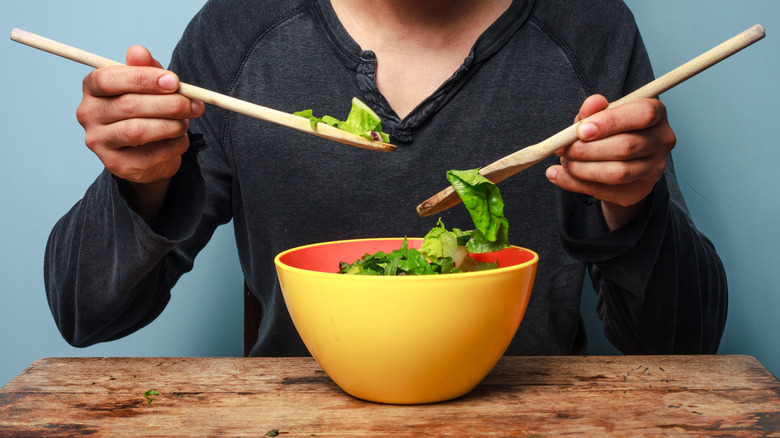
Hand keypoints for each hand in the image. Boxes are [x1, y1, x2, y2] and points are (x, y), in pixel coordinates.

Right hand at [76, 46, 203, 221]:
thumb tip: (139, 51)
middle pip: (128, 105)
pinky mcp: (117, 165)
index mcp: (93, 88)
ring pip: (138, 131)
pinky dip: (173, 145)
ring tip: (185, 122)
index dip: (143, 78)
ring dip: (171, 125)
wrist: (149, 152)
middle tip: (193, 105)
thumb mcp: (150, 85)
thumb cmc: (148, 110)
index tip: (174, 81)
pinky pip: (150, 155)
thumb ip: (147, 68)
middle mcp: (88, 114)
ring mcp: (99, 142)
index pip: (109, 79)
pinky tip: (180, 140)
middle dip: (168, 104)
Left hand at [545, 94, 675, 229]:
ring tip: (564, 161)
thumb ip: (593, 109)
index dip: (610, 122)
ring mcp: (655, 167)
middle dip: (587, 149)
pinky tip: (559, 175)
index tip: (581, 130)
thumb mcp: (598, 115)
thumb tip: (592, 104)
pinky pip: (606, 190)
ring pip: (618, 173)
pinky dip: (576, 184)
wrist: (615, 160)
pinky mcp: (640, 190)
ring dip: (582, 169)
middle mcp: (662, 140)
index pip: (642, 115)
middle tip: (563, 149)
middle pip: (626, 146)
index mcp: (655, 112)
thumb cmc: (607, 130)